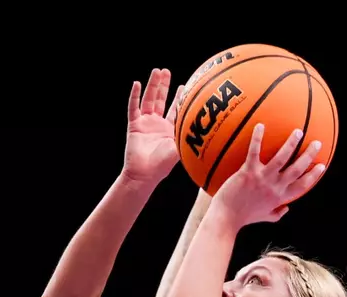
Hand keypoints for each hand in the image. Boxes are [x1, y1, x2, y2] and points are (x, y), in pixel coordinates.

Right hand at [123, 68, 183, 185]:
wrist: (144, 175)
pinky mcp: (134, 125)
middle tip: (167, 72)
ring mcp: (145, 123)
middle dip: (164, 86)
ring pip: (148, 99)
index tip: (185, 85)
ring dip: (152, 85)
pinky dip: (135, 95)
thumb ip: (191, 141)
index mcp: (169, 129)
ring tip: (157, 71)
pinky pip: (133, 107)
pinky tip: (137, 83)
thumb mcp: (181, 150)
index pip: (174, 109)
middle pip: (160, 100)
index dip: (179, 98)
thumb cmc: (162, 166)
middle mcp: (156, 124)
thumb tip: (213, 135)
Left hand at [209, 125, 326, 225]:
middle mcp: (275, 188)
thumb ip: (277, 213)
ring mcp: (262, 179)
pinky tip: (261, 125)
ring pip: (282, 158)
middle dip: (309, 155)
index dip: (313, 176)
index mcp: (280, 198)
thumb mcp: (265, 217)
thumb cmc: (243, 217)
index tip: (322, 165)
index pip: (302, 186)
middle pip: (297, 169)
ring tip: (298, 132)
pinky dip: (257, 138)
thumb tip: (287, 208)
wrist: (226, 218)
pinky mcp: (248, 172)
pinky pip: (254, 152)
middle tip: (317, 143)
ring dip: (291, 144)